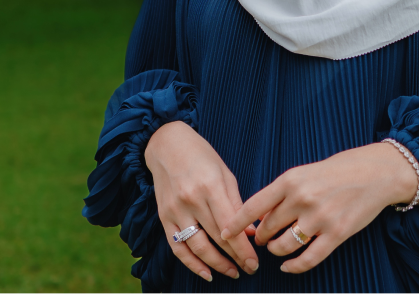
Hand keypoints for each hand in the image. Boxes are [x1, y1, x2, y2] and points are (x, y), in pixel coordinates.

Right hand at [145, 121, 258, 281]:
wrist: (166, 145)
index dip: (243, 248)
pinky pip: (177, 248)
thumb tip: (250, 231)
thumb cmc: (201, 156)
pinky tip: (206, 273)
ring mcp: (175, 210)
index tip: (255, 261)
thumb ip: (236, 203)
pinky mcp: (163, 218)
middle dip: (235, 257)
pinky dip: (192, 264)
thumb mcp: (225, 173)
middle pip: (216, 238)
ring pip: (197, 247)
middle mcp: (191, 200)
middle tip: (250, 269)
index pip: (230, 225)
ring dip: (216, 265)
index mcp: (210, 186)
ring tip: (232, 272)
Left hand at [221, 142, 418, 274]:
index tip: (223, 233)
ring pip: (283, 247)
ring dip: (276, 252)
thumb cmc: (340, 169)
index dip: (236, 222)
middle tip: (261, 240)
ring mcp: (319, 218)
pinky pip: (307, 260)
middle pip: (267, 229)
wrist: (376, 173)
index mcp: (291, 179)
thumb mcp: (306, 172)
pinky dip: (294, 267)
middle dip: (261, 238)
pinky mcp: (336, 235)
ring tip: (277, 248)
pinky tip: (289, 267)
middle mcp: (302, 199)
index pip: (254, 205)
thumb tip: (261, 216)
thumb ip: (284, 192)